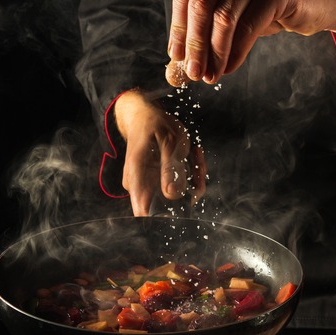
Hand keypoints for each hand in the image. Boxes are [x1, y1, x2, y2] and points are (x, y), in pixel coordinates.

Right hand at [114, 90, 206, 215]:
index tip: (186, 208)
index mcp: (136, 176)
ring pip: (178, 195)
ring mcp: (150, 184)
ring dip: (194, 179)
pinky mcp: (160, 181)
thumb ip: (170, 168)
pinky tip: (193, 156)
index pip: (143, 212)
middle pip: (168, 204)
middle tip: (198, 167)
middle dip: (189, 190)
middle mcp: (140, 185)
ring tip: (196, 155)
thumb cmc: (154, 125)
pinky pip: (180, 185)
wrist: (144, 116)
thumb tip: (172, 195)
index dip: (164, 218)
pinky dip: (191, 173)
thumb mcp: (168, 141)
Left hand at [167, 0, 335, 84]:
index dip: (178, 25)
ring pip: (223, 17)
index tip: (175, 55)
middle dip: (194, 43)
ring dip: (215, 53)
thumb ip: (207, 18)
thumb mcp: (233, 2)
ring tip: (211, 75)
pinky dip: (236, 53)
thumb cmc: (271, 1)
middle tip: (193, 71)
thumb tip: (179, 55)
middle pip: (201, 2)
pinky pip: (248, 26)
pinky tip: (230, 67)